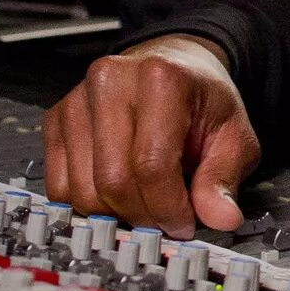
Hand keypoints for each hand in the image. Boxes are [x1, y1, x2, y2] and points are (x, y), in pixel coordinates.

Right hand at [42, 36, 260, 236]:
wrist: (173, 66)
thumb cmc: (201, 99)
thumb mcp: (233, 134)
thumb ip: (223, 178)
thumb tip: (221, 218)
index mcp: (161, 78)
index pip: (152, 165)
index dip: (168, 208)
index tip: (183, 224)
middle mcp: (111, 82)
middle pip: (113, 181)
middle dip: (142, 217)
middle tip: (164, 223)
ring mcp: (77, 100)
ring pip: (82, 190)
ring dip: (115, 215)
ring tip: (144, 206)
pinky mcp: (56, 119)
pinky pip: (59, 186)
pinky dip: (89, 205)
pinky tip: (116, 197)